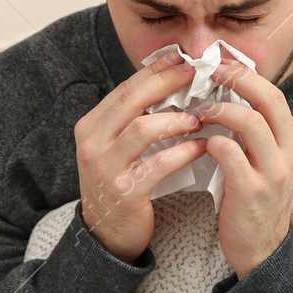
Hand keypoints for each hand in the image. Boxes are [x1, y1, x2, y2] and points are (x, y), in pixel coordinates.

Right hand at [75, 50, 213, 263]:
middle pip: (131, 101)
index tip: (181, 58)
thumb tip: (169, 85)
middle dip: (166, 83)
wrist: (106, 234)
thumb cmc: (120, 184)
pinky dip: (183, 152)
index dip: (154, 71)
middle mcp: (93, 143)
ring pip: (142, 129)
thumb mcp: (116, 147)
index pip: (125, 89)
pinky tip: (202, 147)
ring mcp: (105, 168)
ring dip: (176, 120)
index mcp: (91, 126)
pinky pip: (158, 164)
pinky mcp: (124, 192)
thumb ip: (134, 119)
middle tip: (196, 75)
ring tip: (200, 118)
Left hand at [195, 57, 292, 277]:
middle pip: (270, 99)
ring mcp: (275, 172)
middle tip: (210, 72)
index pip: (275, 95)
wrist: (262, 251)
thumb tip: (227, 96)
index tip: (221, 65)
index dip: (247, 75)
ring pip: (250, 122)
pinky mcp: (252, 190)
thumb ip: (257, 134)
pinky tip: (200, 145)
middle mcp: (291, 153)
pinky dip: (210, 142)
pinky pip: (229, 152)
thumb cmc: (256, 201)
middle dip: (238, 79)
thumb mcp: (269, 163)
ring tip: (200, 114)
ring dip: (219, 111)